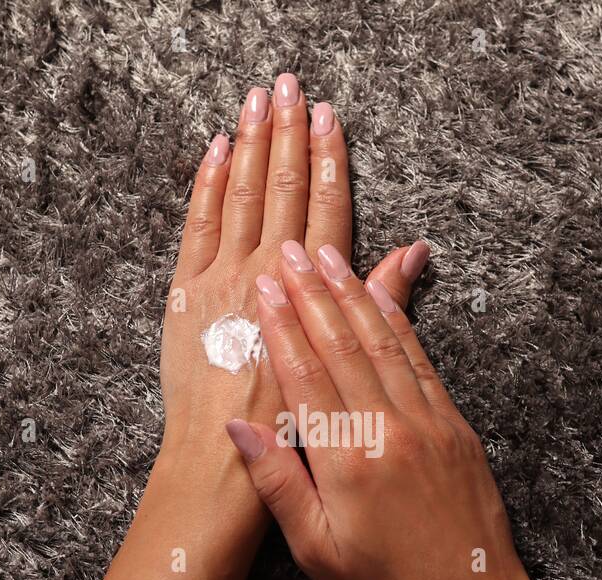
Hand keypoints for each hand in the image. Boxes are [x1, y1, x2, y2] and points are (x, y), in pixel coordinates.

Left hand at [161, 74, 425, 454]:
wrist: (225, 471)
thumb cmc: (292, 431)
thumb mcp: (349, 366)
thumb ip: (379, 300)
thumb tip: (415, 252)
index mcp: (308, 296)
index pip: (324, 211)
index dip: (328, 161)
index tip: (331, 119)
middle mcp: (266, 276)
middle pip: (282, 191)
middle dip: (289, 134)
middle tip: (293, 86)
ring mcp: (222, 282)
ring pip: (241, 196)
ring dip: (250, 143)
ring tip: (260, 98)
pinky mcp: (186, 297)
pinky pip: (196, 226)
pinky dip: (206, 184)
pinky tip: (217, 148)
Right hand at [223, 240, 545, 579]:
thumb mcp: (318, 552)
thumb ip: (279, 485)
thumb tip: (240, 429)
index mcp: (347, 460)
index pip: (305, 376)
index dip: (281, 327)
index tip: (263, 289)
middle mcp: (388, 429)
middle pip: (341, 345)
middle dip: (311, 293)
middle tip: (288, 253)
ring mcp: (427, 422)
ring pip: (383, 342)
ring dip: (353, 294)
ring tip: (329, 256)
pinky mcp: (454, 426)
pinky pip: (421, 361)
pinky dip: (399, 323)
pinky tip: (384, 297)